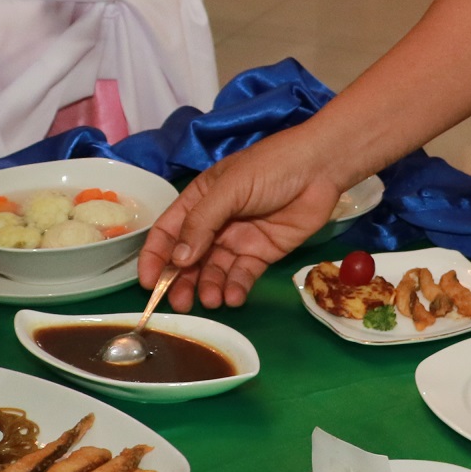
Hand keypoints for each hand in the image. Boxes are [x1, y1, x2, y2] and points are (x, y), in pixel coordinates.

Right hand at [138, 125, 349, 309]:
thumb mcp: (229, 188)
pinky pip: (243, 275)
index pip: (167, 232)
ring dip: (208, 287)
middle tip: (179, 303)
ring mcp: (239, 239)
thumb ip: (202, 223)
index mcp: (199, 201)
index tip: (150, 283)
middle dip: (181, 282)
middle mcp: (215, 223)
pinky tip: (234, 297)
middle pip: (189, 258)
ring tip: (211, 300)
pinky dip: (236, 288)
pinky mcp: (263, 252)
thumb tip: (177, 260)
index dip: (155, 257)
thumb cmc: (270, 168)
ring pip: (214, 270)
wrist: (321, 168)